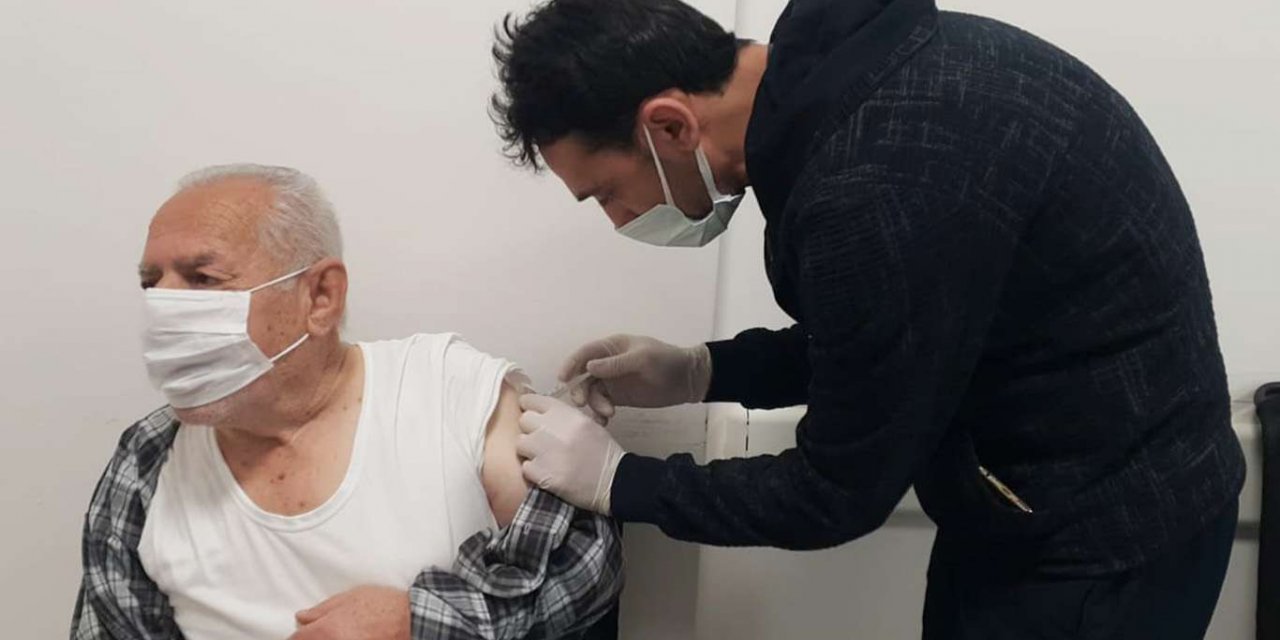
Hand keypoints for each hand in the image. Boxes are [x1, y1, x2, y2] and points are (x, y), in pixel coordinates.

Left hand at [291, 586, 409, 639]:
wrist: (412, 620)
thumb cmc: (383, 605)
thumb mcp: (350, 597)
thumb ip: (321, 610)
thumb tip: (302, 617)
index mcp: (325, 631)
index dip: (298, 637)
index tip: (302, 635)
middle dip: (312, 638)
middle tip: (322, 634)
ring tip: (340, 634)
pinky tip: (351, 638)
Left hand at [517, 394, 625, 513]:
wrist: (614, 481)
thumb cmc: (602, 452)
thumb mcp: (586, 423)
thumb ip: (561, 416)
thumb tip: (537, 412)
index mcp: (566, 414)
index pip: (531, 401)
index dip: (529, 408)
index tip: (532, 414)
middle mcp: (553, 429)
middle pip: (523, 420)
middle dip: (530, 430)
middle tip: (541, 440)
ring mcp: (545, 452)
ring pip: (520, 443)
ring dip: (529, 451)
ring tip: (545, 458)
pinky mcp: (542, 474)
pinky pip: (525, 467)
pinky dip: (533, 471)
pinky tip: (548, 472)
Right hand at [559, 334, 711, 416]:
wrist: (687, 380)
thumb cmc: (666, 361)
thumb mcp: (643, 358)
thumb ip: (616, 363)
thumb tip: (589, 367)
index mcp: (611, 348)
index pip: (585, 353)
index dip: (572, 364)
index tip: (563, 379)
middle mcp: (607, 364)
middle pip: (584, 376)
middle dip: (581, 389)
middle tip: (583, 403)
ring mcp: (612, 382)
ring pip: (592, 393)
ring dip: (595, 404)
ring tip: (607, 414)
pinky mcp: (619, 398)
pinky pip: (603, 405)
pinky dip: (600, 413)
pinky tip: (605, 421)